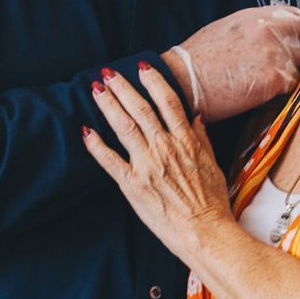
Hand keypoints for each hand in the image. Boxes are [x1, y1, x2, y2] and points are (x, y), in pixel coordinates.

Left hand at [83, 67, 232, 263]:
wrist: (205, 232)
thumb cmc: (212, 202)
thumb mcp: (213, 164)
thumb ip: (201, 139)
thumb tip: (196, 117)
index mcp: (186, 141)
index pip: (168, 102)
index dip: (154, 81)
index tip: (142, 66)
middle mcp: (165, 148)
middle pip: (140, 109)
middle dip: (122, 87)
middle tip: (108, 72)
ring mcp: (147, 165)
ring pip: (124, 126)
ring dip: (108, 105)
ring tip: (96, 88)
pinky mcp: (133, 185)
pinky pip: (110, 160)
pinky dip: (96, 145)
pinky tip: (86, 130)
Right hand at [165, 7, 299, 118]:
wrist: (185, 79)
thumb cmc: (200, 58)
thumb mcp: (231, 28)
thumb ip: (261, 27)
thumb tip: (282, 35)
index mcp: (264, 14)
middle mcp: (276, 28)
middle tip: (286, 66)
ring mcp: (280, 52)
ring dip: (286, 78)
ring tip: (255, 81)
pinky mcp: (279, 78)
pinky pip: (292, 89)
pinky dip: (279, 94)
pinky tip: (256, 93)